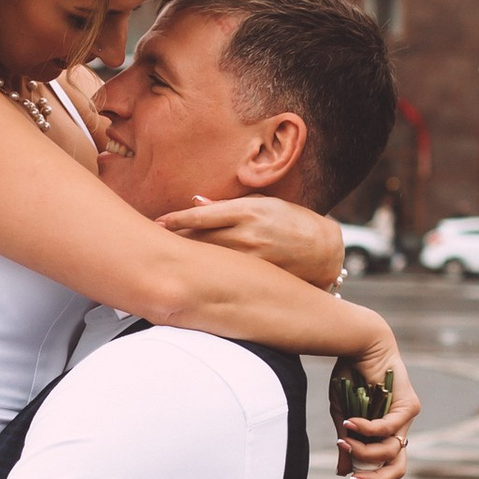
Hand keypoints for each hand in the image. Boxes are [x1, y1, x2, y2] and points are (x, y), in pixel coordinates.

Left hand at [158, 195, 346, 289]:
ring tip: (166, 257)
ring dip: (187, 256)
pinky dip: (206, 272)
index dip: (176, 219)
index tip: (158, 222)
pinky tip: (192, 275)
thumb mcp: (265, 204)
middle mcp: (247, 234)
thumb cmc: (294, 222)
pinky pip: (223, 273)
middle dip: (176, 239)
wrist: (326, 252)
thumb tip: (197, 200)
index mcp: (248, 211)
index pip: (202, 214)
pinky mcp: (254, 277)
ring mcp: (250, 258)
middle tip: (152, 241)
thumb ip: (229, 205)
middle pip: (199, 237)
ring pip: (208, 257)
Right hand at [334, 336, 417, 478]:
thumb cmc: (350, 378)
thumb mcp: (344, 417)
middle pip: (398, 468)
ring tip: (345, 439)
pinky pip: (388, 428)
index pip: (386, 467)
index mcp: (386, 435)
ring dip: (363, 449)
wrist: (360, 345)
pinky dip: (367, 429)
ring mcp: (408, 419)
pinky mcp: (410, 406)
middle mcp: (401, 430)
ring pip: (390, 450)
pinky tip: (349, 423)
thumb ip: (347, 443)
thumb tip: (342, 472)